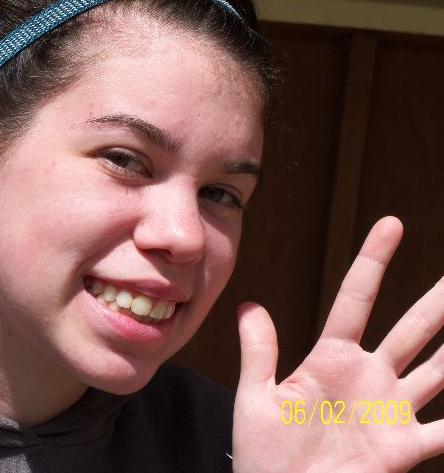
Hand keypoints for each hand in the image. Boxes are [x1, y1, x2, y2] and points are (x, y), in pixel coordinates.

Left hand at [232, 217, 443, 472]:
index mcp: (331, 359)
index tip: (392, 224)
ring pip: (442, 369)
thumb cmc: (263, 454)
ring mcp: (391, 411)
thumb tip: (249, 304)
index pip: (356, 299)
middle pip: (413, 329)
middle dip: (438, 300)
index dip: (373, 262)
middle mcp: (368, 378)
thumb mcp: (255, 397)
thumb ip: (259, 352)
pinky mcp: (405, 448)